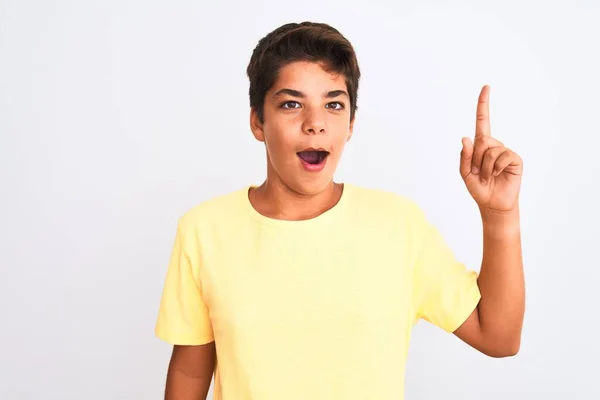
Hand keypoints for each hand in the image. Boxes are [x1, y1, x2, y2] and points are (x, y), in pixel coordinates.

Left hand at [460, 85, 522, 213]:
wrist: (493, 204)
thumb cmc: (479, 188)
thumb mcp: (465, 173)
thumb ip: (464, 156)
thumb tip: (465, 138)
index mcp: (480, 146)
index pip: (483, 121)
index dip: (483, 104)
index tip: (486, 87)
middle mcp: (494, 145)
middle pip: (482, 140)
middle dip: (476, 159)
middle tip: (478, 172)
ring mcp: (505, 151)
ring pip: (491, 150)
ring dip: (485, 167)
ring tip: (487, 177)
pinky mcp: (515, 159)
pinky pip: (502, 156)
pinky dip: (495, 168)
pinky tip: (497, 175)